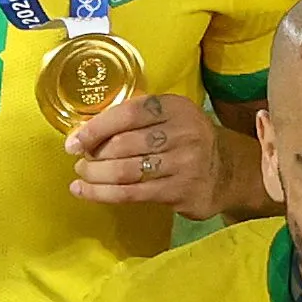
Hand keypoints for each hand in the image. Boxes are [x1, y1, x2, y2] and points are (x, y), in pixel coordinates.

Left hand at [62, 89, 236, 215]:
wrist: (227, 170)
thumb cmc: (185, 140)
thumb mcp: (170, 116)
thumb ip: (135, 117)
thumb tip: (85, 129)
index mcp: (174, 108)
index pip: (127, 114)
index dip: (95, 128)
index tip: (74, 141)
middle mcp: (182, 133)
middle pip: (123, 145)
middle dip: (93, 156)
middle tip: (80, 161)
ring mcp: (184, 164)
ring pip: (124, 172)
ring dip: (95, 176)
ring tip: (82, 176)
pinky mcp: (180, 192)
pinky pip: (132, 194)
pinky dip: (103, 194)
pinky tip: (86, 192)